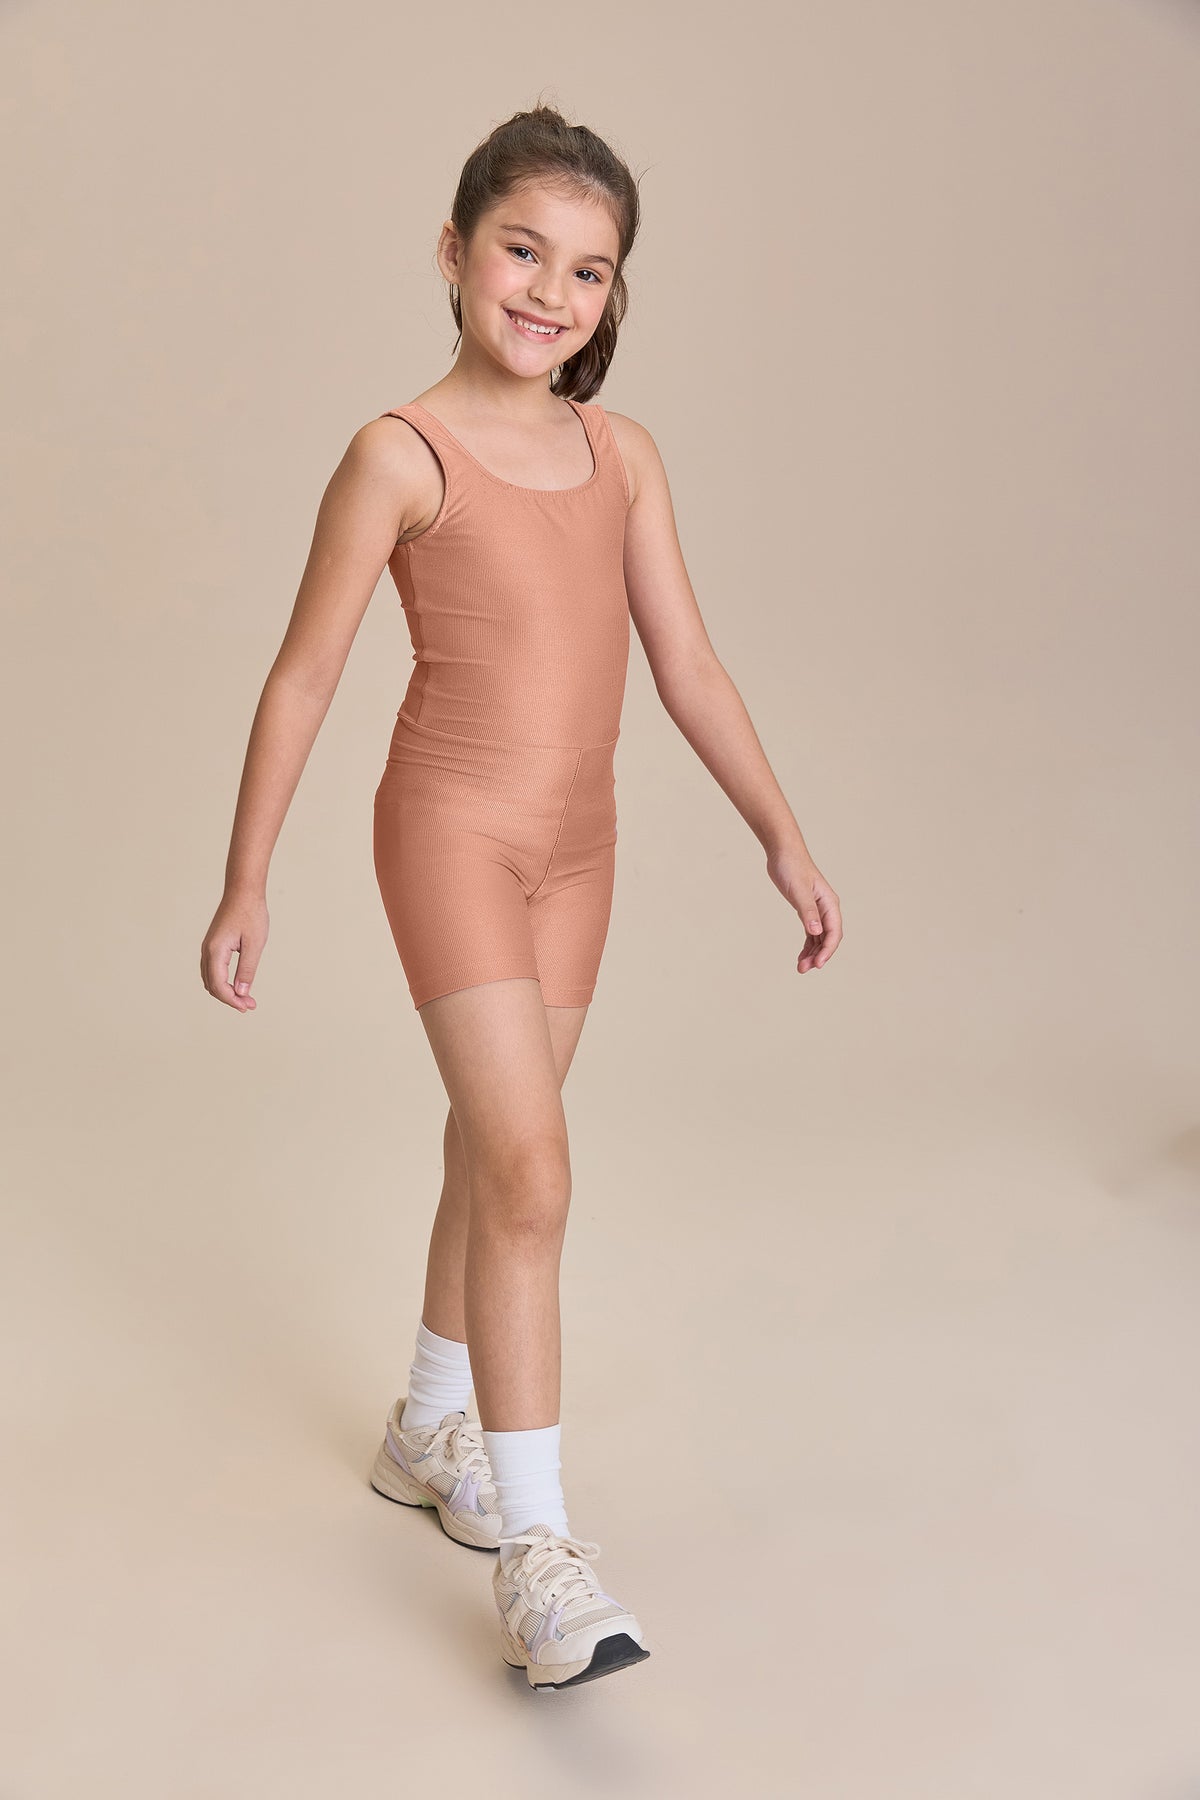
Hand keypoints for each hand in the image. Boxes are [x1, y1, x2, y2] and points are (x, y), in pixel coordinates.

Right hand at [201, 890, 268, 1011]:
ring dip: (225, 991)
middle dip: (229, 998)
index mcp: (216, 951)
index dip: (232, 1000)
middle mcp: (207, 951)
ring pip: (210, 979)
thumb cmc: (251, 914)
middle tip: (250, 1005)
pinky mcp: (213, 945)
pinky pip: (212, 970)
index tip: (248, 1006)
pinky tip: (236, 985)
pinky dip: (222, 982)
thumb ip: (247, 969)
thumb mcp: (254, 944)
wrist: (243, 891)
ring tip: (245, 998)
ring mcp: (208, 948)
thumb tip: (241, 993)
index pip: (219, 985)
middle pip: (212, 985)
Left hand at [765, 845, 841, 973]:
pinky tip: (801, 956)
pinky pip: (811, 933)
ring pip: (819, 938)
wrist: (782, 852)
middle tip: (804, 969)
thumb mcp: (799, 891)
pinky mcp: (806, 910)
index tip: (818, 964)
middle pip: (828, 938)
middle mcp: (826, 908)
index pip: (834, 931)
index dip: (828, 950)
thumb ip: (808, 912)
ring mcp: (817, 910)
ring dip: (812, 953)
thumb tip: (817, 931)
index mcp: (829, 903)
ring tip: (800, 967)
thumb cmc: (792, 867)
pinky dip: (808, 945)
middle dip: (818, 955)